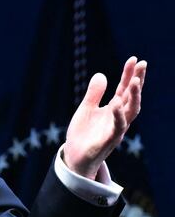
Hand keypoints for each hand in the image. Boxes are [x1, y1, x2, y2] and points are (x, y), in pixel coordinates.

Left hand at [63, 56, 145, 178]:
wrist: (75, 157)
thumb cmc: (83, 134)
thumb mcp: (85, 109)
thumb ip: (94, 94)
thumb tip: (100, 74)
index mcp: (113, 109)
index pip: (124, 88)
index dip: (128, 74)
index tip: (134, 59)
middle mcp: (118, 117)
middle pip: (132, 97)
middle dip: (138, 81)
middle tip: (142, 64)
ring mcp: (116, 129)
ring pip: (131, 111)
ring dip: (134, 96)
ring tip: (135, 80)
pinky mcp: (109, 140)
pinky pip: (117, 127)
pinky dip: (118, 115)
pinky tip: (116, 103)